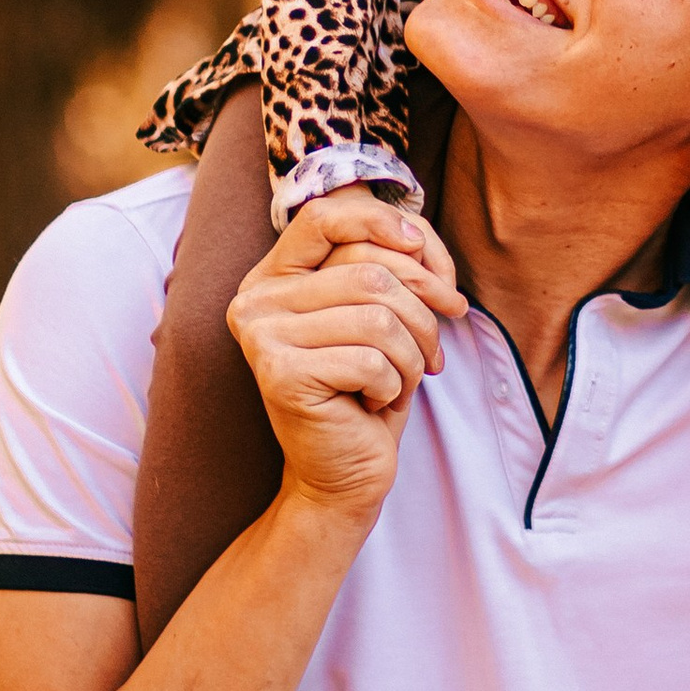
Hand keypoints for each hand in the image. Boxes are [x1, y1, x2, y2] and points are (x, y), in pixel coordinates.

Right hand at [226, 195, 466, 527]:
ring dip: (411, 356)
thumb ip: (385, 268)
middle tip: (433, 353)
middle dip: (424, 313)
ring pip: (379, 316)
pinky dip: (394, 386)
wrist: (344, 473)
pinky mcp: (280, 375)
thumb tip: (419, 240)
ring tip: (400, 382)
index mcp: (275, 275)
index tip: (422, 250)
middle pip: (370, 272)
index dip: (381, 221)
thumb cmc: (368, 389)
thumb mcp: (379, 315)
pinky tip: (374, 404)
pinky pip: (372, 360)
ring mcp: (262, 336)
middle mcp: (256, 299)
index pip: (326, 217)